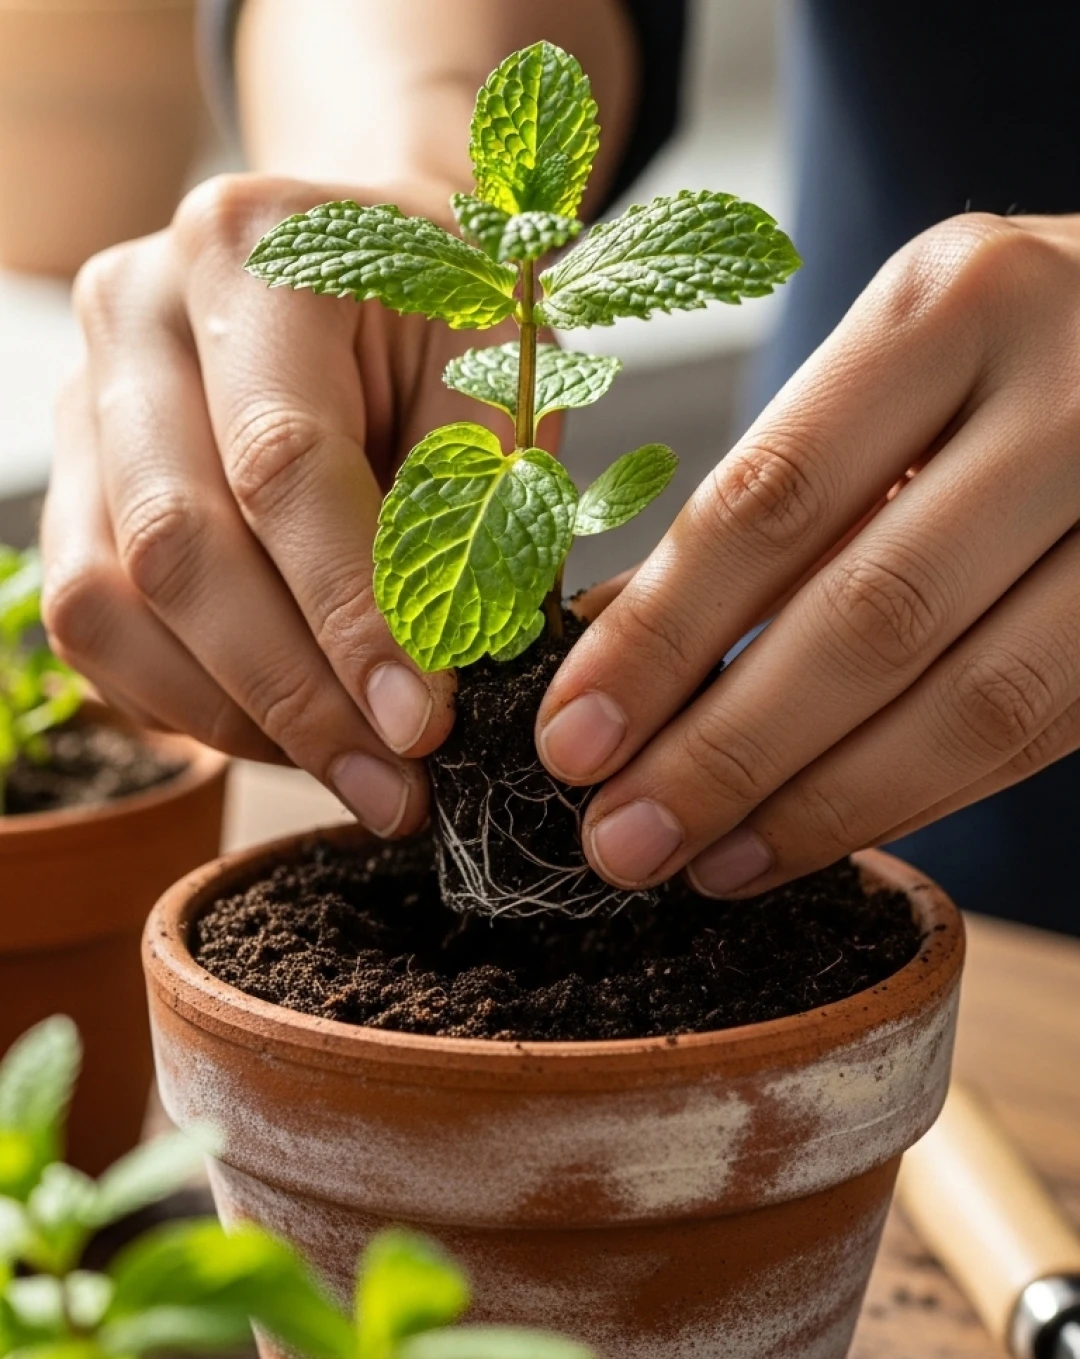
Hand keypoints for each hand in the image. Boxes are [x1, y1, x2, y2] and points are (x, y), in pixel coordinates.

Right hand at [41, 173, 516, 836]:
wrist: (362, 266)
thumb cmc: (446, 321)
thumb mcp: (501, 377)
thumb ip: (475, 502)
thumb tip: (448, 673)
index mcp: (258, 251)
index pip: (284, 461)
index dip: (352, 611)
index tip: (420, 724)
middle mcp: (140, 314)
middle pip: (177, 542)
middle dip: (292, 692)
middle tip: (392, 785)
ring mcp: (86, 398)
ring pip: (110, 599)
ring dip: (235, 714)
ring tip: (352, 772)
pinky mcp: (73, 482)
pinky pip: (93, 624)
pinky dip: (185, 700)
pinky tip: (283, 730)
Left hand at [537, 212, 1079, 895]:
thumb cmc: (1014, 353)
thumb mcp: (890, 371)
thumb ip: (772, 498)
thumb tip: (611, 646)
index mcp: (954, 306)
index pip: (771, 499)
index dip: (662, 638)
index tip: (571, 739)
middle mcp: (1070, 395)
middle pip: (870, 616)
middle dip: (727, 751)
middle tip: (620, 838)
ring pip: (973, 699)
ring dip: (821, 806)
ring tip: (708, 863)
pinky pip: (1040, 733)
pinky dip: (916, 799)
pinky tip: (819, 834)